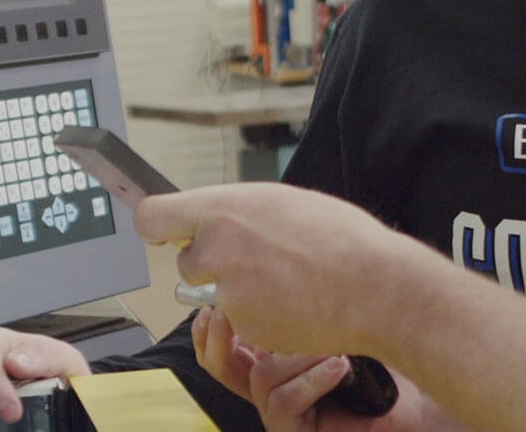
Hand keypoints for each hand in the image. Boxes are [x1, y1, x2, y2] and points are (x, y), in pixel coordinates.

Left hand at [136, 182, 428, 355]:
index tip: (168, 233)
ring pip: (215, 294)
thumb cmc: (341, 239)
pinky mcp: (243, 324)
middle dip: (212, 265)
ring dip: (236, 291)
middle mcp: (216, 249)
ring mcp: (228, 291)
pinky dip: (259, 315)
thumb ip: (241, 211)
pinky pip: (240, 319)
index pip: (153, 217)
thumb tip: (222, 218)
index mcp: (225, 209)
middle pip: (186, 262)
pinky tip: (291, 304)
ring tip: (283, 282)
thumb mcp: (284, 201)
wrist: (372, 287)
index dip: (159, 226)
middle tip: (254, 262)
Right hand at [197, 307, 451, 431]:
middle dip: (219, 339)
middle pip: (222, 367)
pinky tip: (340, 367)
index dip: (214, 324)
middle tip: (226, 313)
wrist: (425, 405)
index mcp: (280, 356)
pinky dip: (311, 380)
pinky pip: (283, 404)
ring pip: (259, 379)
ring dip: (295, 356)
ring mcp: (285, 414)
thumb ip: (309, 299)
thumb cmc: (392, 360)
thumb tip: (279, 257)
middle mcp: (276, 386)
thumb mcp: (343, 317)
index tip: (214, 299)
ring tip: (334, 346)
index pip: (229, 342)